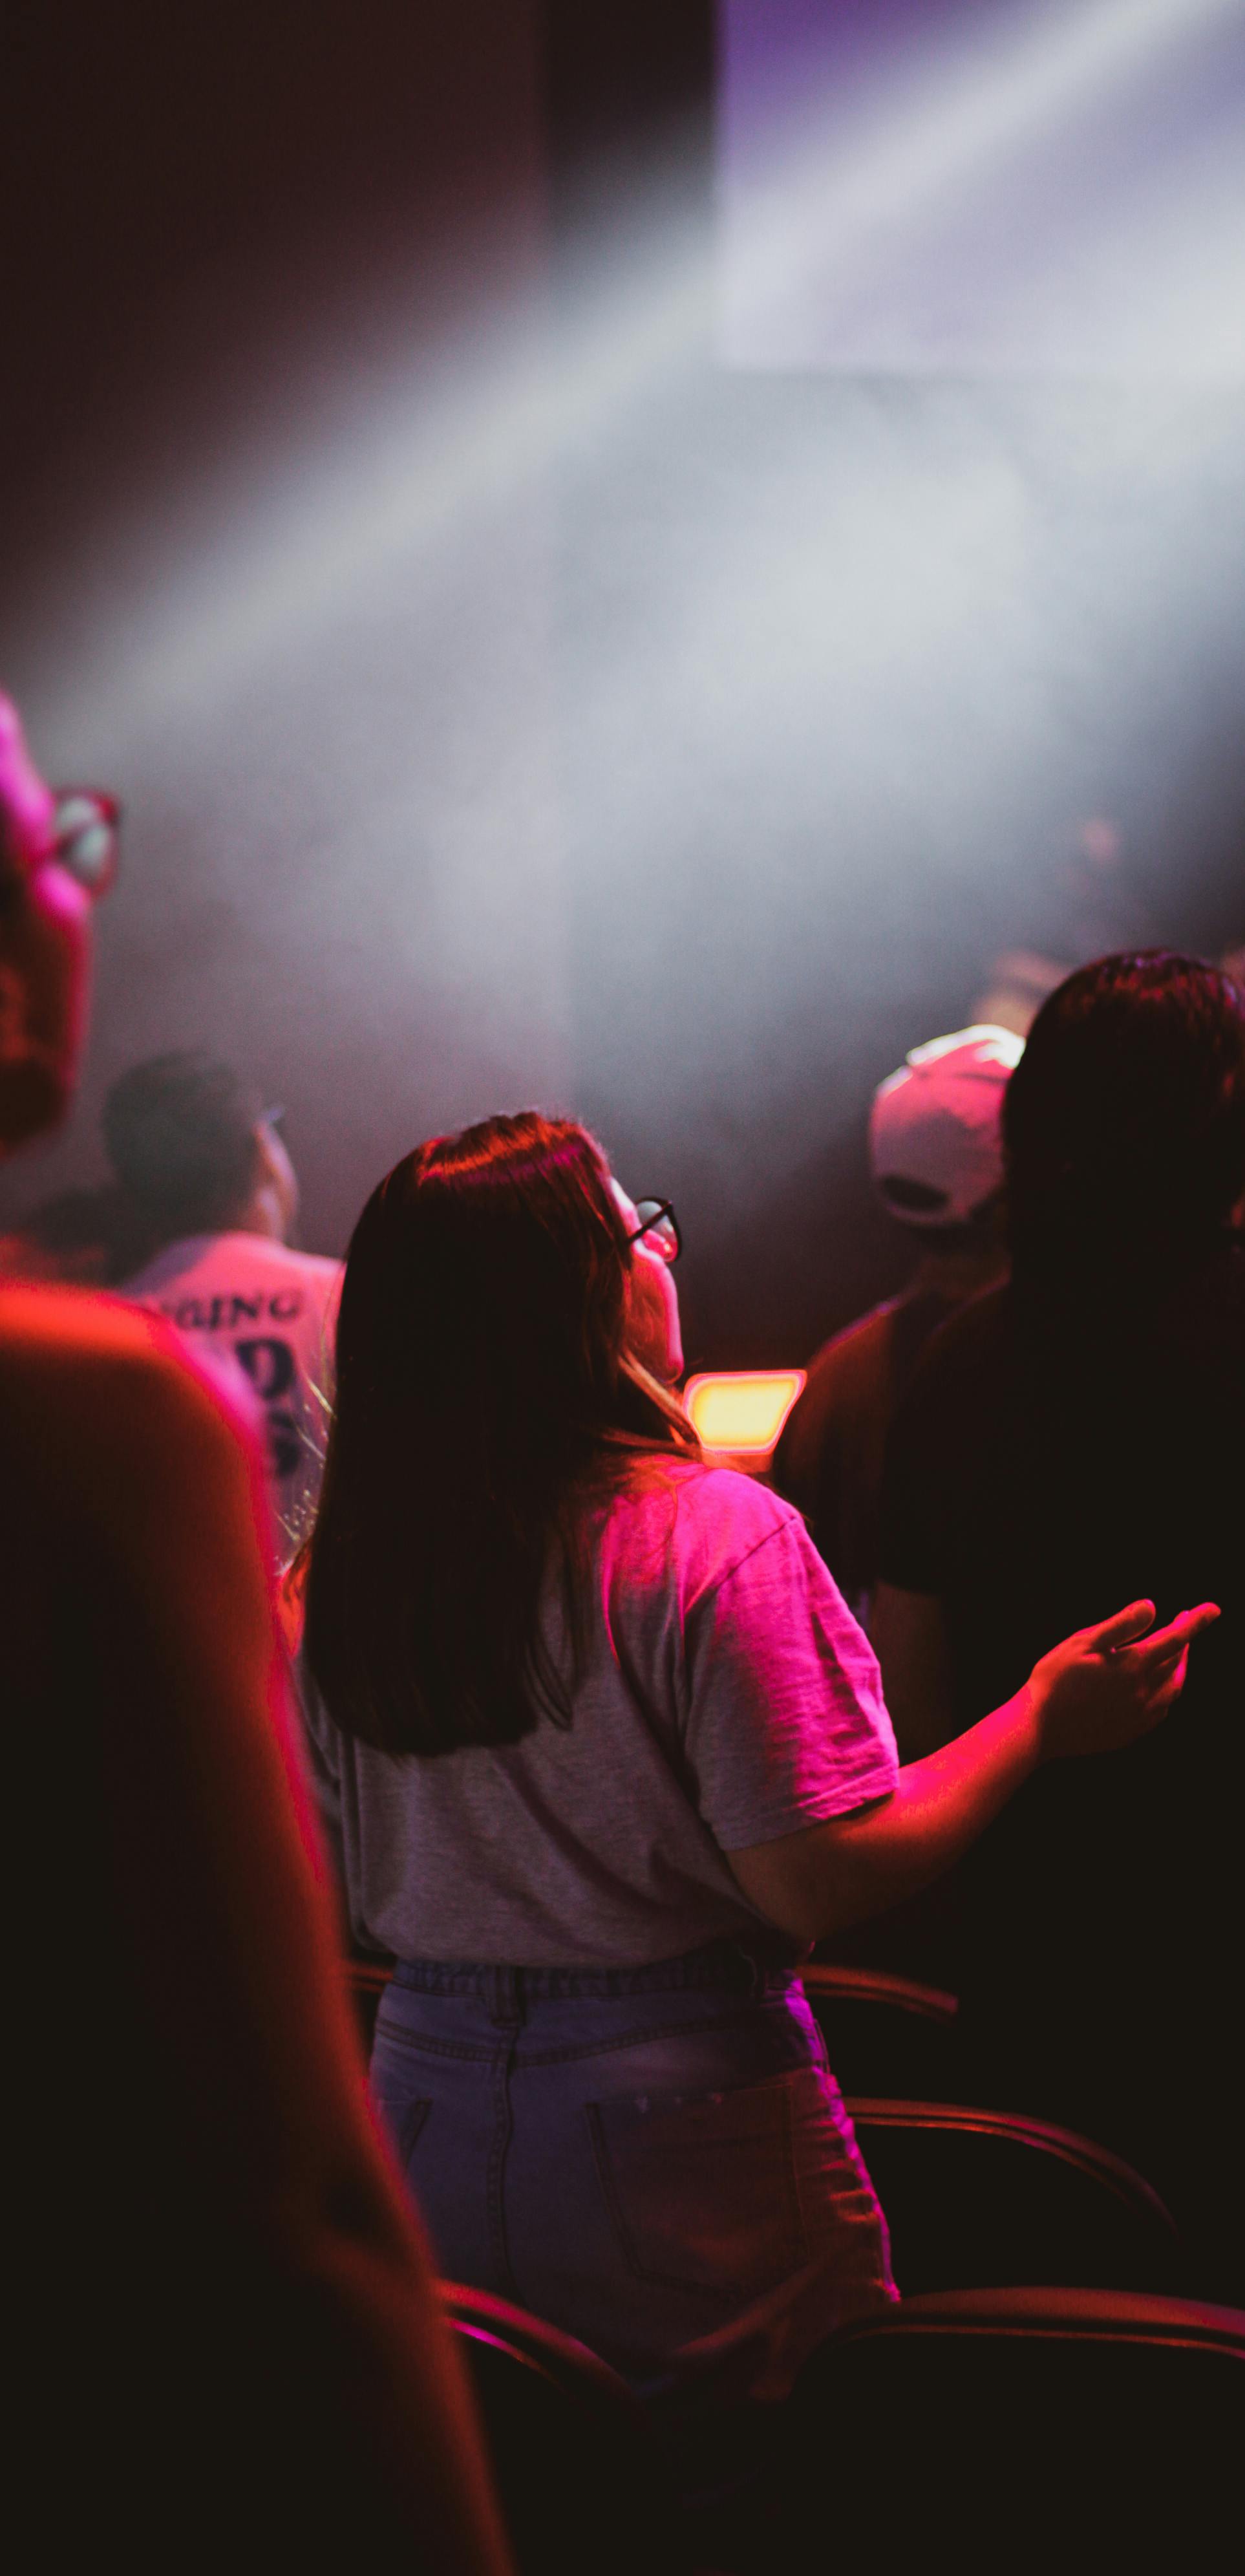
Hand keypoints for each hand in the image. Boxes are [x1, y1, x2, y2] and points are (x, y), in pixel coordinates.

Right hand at [1029, 1598, 1220, 1760]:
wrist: (1038, 1728)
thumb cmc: (1055, 1679)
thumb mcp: (1083, 1642)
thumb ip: (1121, 1625)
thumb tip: (1152, 1606)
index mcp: (1132, 1667)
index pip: (1175, 1639)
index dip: (1195, 1623)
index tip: (1213, 1609)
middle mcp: (1143, 1693)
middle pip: (1176, 1664)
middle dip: (1185, 1642)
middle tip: (1184, 1624)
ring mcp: (1138, 1717)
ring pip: (1173, 1689)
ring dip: (1179, 1668)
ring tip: (1176, 1654)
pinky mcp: (1129, 1732)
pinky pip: (1160, 1710)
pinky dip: (1167, 1692)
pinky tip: (1157, 1687)